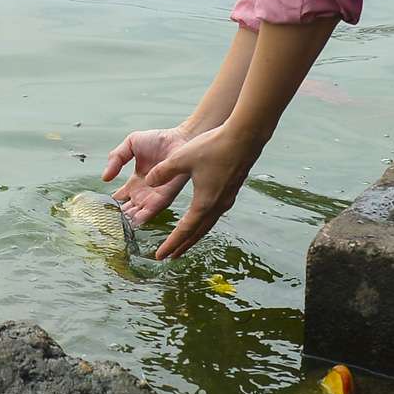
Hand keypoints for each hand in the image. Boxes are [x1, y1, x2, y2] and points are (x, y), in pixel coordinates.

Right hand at [103, 125, 192, 225]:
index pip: (120, 198)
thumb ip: (115, 158)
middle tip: (107, 223)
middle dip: (119, 217)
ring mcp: (155, 195)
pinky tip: (134, 222)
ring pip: (139, 213)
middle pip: (128, 210)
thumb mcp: (130, 145)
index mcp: (135, 182)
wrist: (180, 138)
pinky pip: (153, 209)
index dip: (111, 204)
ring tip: (117, 225)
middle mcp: (145, 192)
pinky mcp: (166, 195)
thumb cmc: (158, 140)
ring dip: (129, 219)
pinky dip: (144, 216)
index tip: (101, 210)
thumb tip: (105, 178)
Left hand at [140, 124, 260, 260]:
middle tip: (171, 256)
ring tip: (184, 242)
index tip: (160, 256)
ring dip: (194, 235)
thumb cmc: (214, 147)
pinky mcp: (231, 190)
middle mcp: (217, 206)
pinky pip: (214, 214)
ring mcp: (226, 199)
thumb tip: (149, 181)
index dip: (171, 244)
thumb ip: (163, 172)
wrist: (244, 137)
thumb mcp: (182, 158)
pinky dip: (203, 222)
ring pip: (207, 224)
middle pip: (197, 233)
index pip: (184, 231)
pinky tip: (200, 216)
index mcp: (204, 203)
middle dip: (183, 246)